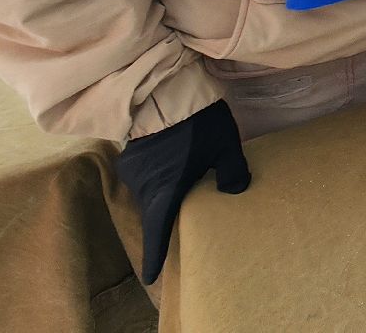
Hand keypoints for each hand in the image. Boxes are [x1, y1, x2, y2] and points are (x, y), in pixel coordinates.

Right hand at [115, 100, 251, 284]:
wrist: (165, 89)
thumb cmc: (197, 121)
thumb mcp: (226, 146)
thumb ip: (233, 172)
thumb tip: (235, 190)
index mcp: (165, 191)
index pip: (158, 231)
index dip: (155, 256)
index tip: (151, 276)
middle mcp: (143, 186)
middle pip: (154, 210)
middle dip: (166, 217)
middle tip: (184, 219)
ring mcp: (132, 170)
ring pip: (149, 192)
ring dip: (163, 192)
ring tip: (183, 185)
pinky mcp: (129, 154)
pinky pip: (144, 176)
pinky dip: (157, 176)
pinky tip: (173, 164)